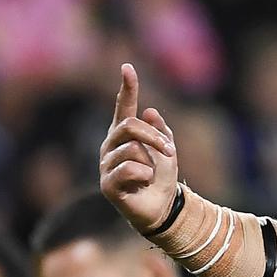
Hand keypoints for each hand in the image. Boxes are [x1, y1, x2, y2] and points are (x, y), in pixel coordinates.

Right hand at [99, 63, 178, 230]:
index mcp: (125, 135)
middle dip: (154, 137)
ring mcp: (106, 165)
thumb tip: (149, 111)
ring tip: (151, 175)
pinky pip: (131, 169)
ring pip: (133, 150)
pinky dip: (145, 177)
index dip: (127, 88)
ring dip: (152, 162)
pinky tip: (142, 185)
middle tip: (170, 151)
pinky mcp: (107, 184)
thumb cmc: (162, 178)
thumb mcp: (167, 150)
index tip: (128, 67)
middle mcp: (111, 146)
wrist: (162, 209)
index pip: (124, 107)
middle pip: (129, 126)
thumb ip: (160, 130)